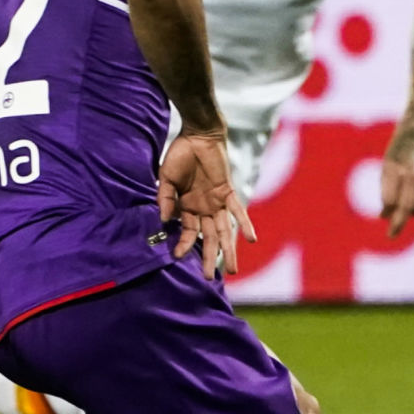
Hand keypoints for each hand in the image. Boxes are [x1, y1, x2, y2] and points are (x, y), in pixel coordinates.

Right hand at [157, 131, 255, 279]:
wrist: (197, 135)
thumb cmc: (179, 156)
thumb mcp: (166, 178)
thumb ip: (165, 198)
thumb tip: (162, 219)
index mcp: (187, 208)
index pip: (187, 233)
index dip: (184, 244)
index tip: (177, 257)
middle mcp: (203, 209)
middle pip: (209, 238)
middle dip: (210, 257)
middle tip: (211, 278)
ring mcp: (216, 202)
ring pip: (225, 231)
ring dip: (229, 249)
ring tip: (232, 269)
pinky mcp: (227, 192)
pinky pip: (238, 211)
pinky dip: (245, 224)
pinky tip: (251, 240)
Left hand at [380, 123, 413, 238]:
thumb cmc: (395, 155)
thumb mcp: (385, 170)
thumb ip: (385, 193)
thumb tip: (384, 217)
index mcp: (397, 171)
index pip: (391, 201)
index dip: (386, 212)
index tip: (383, 221)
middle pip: (405, 208)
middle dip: (397, 223)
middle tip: (391, 235)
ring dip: (407, 214)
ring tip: (399, 210)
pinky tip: (410, 204)